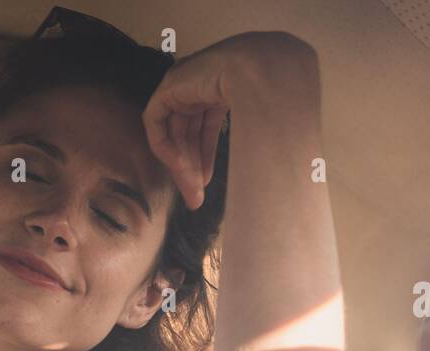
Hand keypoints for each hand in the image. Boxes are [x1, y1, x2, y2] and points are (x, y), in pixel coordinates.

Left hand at [143, 31, 320, 209]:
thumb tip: (264, 177)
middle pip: (189, 133)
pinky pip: (155, 122)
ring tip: (191, 191)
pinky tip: (180, 167)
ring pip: (174, 132)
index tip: (207, 182)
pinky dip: (165, 146)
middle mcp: (201, 85)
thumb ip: (251, 144)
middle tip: (195, 198)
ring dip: (182, 165)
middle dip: (192, 167)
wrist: (265, 74)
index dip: (204, 156)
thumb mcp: (258, 127)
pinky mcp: (169, 86)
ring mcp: (184, 84)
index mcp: (223, 87)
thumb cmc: (274, 98)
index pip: (205, 126)